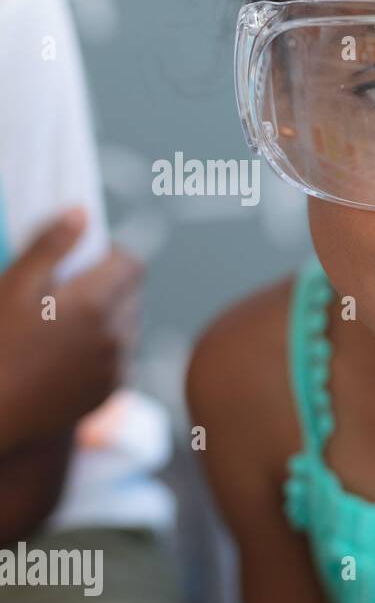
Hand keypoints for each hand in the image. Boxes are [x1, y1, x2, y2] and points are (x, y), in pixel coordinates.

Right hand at [0, 210, 142, 453]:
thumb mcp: (13, 286)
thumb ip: (50, 247)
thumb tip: (82, 211)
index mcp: (96, 303)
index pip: (131, 264)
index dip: (109, 254)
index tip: (81, 258)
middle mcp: (117, 335)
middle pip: (132, 294)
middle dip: (108, 285)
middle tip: (64, 291)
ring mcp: (117, 366)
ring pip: (128, 326)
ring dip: (107, 316)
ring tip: (61, 324)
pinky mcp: (111, 391)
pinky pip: (120, 357)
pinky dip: (103, 348)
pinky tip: (63, 354)